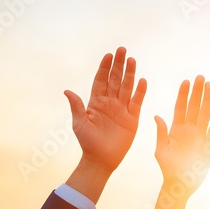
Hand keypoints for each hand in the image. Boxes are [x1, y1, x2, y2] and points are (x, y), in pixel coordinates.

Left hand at [64, 47, 146, 172]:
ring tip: (132, 60)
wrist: (101, 159)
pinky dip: (140, 91)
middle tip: (122, 50)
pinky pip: (137, 102)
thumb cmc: (87, 142)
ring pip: (126, 87)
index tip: (108, 55)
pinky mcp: (132, 118)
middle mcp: (110, 102)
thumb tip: (67, 91)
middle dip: (118, 65)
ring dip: (129, 74)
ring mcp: (122, 109)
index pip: (101, 80)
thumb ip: (77, 106)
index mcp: (96, 101)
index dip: (105, 67)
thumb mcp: (79, 123)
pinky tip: (142, 81)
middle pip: (115, 79)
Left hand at [153, 75, 209, 208]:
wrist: (180, 184)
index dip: (183, 94)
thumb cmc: (168, 168)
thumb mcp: (160, 150)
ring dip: (208, 101)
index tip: (186, 81)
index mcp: (176, 129)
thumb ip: (161, 133)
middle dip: (197, 92)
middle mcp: (189, 130)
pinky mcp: (208, 146)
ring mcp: (199, 137)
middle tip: (201, 77)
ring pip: (205, 115)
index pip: (180, 107)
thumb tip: (156, 116)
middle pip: (194, 107)